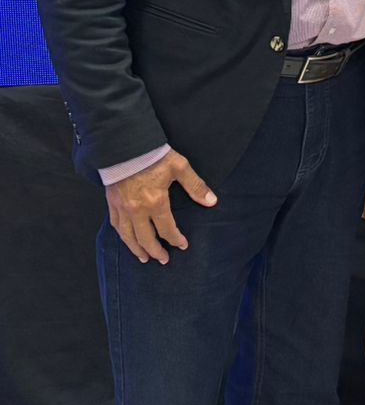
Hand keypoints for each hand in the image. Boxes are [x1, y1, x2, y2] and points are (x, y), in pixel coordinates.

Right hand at [104, 149, 217, 263]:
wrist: (123, 144)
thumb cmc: (152, 154)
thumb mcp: (179, 167)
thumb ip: (195, 186)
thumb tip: (211, 201)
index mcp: (155, 203)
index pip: (167, 229)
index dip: (175, 239)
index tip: (182, 245)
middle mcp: (137, 210)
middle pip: (146, 239)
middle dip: (156, 252)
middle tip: (163, 260)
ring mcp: (122, 207)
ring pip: (128, 236)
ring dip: (136, 249)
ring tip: (143, 258)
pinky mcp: (112, 202)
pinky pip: (115, 224)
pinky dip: (122, 235)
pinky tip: (126, 238)